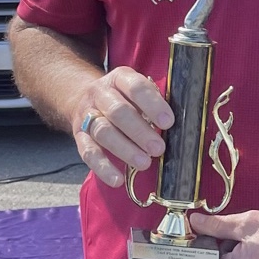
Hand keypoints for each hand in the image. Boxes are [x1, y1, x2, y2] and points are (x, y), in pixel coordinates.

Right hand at [75, 66, 173, 188]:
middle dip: (140, 131)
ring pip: (103, 131)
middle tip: (159, 148)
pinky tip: (118, 180)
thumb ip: (154, 103)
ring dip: (125, 149)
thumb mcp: (137, 92)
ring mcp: (87, 115)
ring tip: (144, 163)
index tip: (168, 122)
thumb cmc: (123, 98)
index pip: (135, 87)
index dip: (152, 104)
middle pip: (118, 111)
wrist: (82, 97)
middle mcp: (100, 94)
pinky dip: (103, 168)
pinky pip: (88, 153)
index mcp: (120, 79)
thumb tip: (180, 125)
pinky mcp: (79, 137)